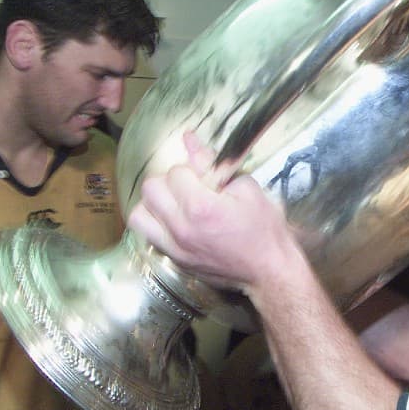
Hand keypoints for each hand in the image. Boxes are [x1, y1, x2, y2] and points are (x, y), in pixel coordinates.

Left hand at [127, 133, 302, 292]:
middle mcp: (181, 228)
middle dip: (170, 182)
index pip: (176, 171)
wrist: (268, 270)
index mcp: (201, 207)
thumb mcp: (246, 189)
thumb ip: (212, 164)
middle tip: (189, 188)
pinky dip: (156, 224)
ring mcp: (175, 247)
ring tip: (175, 205)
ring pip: (139, 214)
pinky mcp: (174, 259)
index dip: (193, 169)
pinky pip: (147, 235)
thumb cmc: (264, 230)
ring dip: (155, 204)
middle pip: (151, 188)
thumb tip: (189, 139)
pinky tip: (174, 222)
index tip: (206, 179)